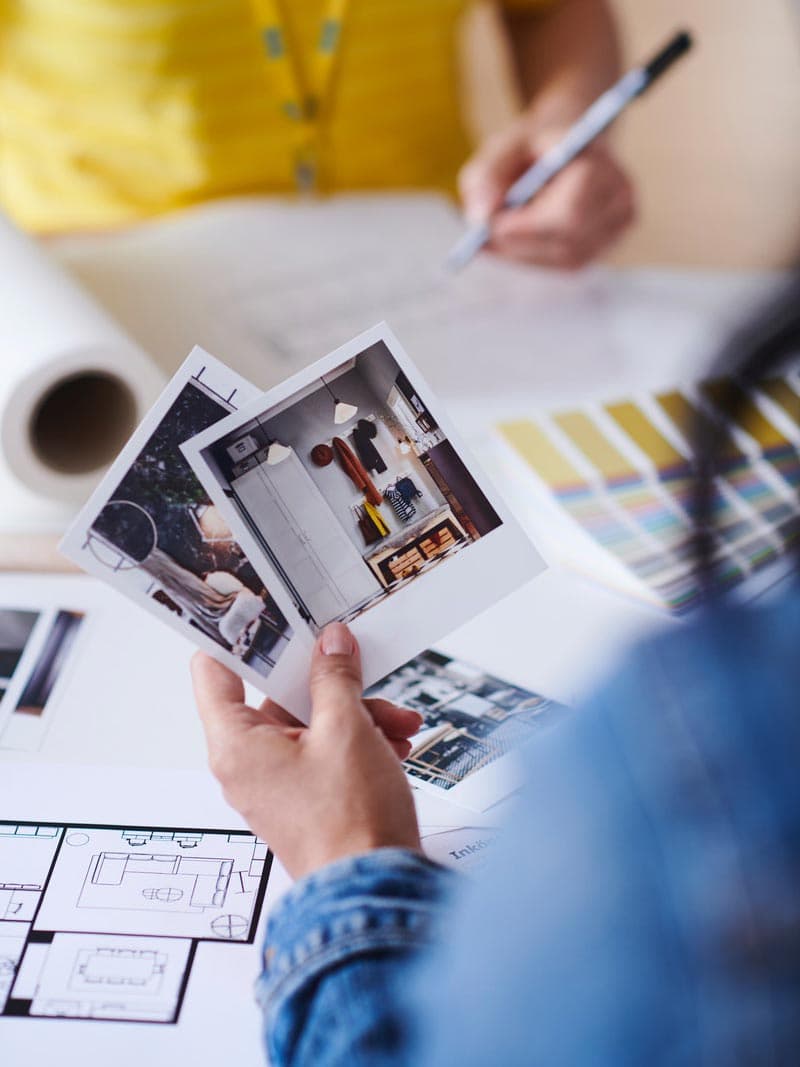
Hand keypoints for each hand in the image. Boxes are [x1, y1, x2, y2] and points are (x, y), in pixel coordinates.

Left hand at [191, 622, 421, 879]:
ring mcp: (276, 784)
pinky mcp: (304, 798)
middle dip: (330, 684)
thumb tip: (331, 644)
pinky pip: (324, 752)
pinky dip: (358, 742)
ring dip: (356, 714)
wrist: (375, 890)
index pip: (214, 673)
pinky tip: (394, 744)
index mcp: (237, 745)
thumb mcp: (347, 730)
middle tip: (361, 670)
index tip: (264, 612)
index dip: (239, 639)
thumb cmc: (350, 824)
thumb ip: (335, 677)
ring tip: (397, 722)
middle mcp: (247, 764)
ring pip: (310, 724)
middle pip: (278, 697)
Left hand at [459, 117, 634, 269]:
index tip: (490, 227)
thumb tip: (480, 218)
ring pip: (565, 258)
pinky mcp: (608, 244)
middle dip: (521, 244)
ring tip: (494, 237)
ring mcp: (619, 225)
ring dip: (525, 252)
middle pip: (568, 243)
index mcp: (600, 163)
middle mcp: (620, 197)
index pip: (569, 213)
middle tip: (483, 240)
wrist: (570, 143)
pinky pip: (567, 264)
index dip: (527, 227)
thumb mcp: (503, 147)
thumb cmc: (534, 145)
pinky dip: (535, 256)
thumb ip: (487, 176)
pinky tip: (514, 242)